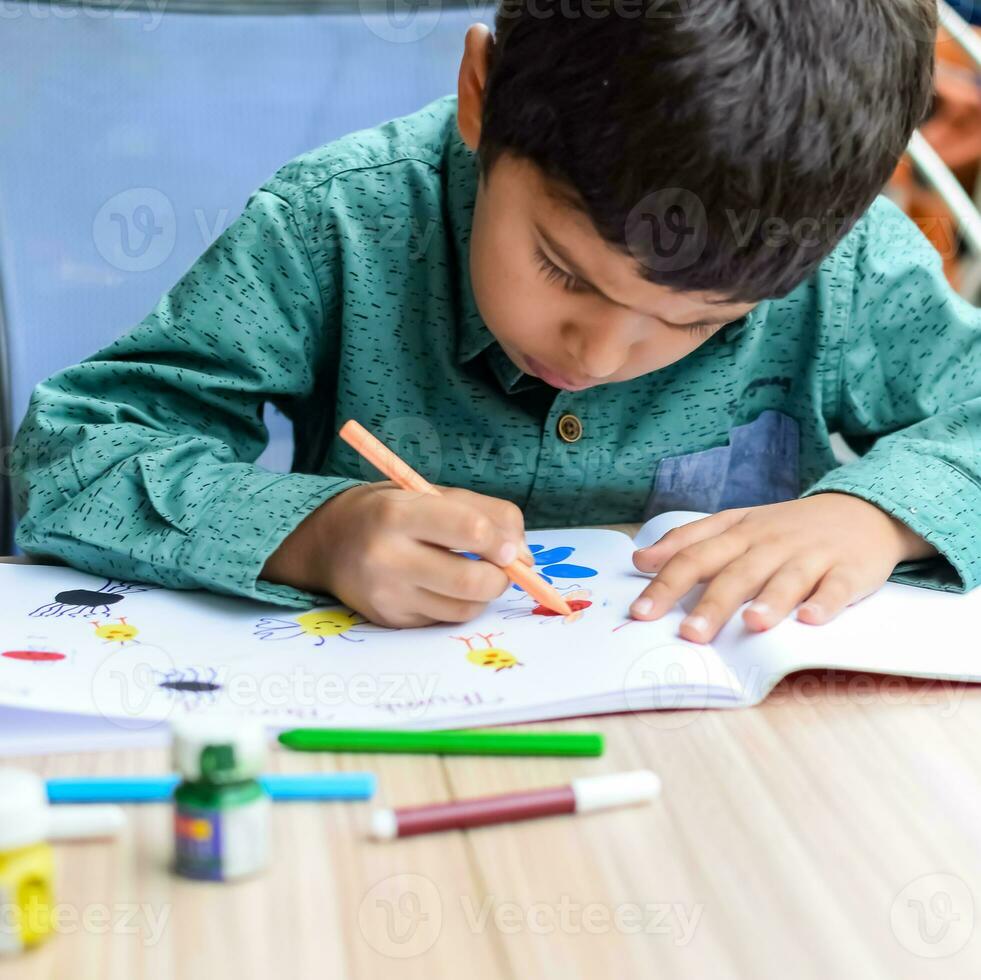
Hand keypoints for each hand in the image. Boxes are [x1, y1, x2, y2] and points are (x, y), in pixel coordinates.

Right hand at [262, 482, 533, 627]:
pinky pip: (445, 620)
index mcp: (398, 513)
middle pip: (472, 581)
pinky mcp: (390, 621)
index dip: (503, 542)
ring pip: (464, 608)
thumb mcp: (428, 492)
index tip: (511, 546)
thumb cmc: (387, 510)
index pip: (469, 531)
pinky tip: (445, 585)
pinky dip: (459, 604)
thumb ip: (483, 512)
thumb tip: (524, 555)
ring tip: (475, 573)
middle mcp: (387, 558)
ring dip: (484, 593)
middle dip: (502, 576)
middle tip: (503, 565)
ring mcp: (387, 596)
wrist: (326, 543)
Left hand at [629, 493, 937, 642]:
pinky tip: (811, 620)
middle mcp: (770, 543)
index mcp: (738, 534)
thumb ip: (687, 541)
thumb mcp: (733, 525)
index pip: (694, 557)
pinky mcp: (849, 570)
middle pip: (736, 573)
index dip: (666, 584)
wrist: (859, 509)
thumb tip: (640, 560)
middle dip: (712, 604)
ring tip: (751, 624)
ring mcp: (811, 556)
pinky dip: (825, 603)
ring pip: (787, 579)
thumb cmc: (785, 527)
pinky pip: (836, 588)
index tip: (641, 612)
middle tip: (689, 634)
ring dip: (770, 601)